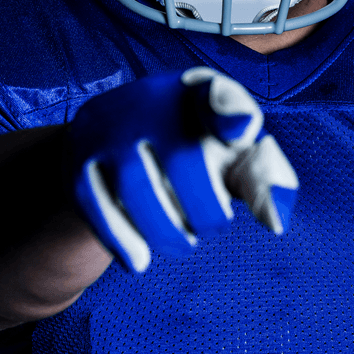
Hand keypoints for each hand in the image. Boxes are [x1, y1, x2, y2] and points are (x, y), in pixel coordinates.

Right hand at [68, 67, 298, 271]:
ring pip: (137, 188)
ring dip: (165, 230)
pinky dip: (120, 240)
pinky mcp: (77, 161)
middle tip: (211, 227)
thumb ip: (261, 179)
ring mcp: (107, 129)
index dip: (233, 113)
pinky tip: (139, 262)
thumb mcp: (230, 154)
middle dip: (204, 210)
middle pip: (184, 161)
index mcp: (195, 92)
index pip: (219, 96)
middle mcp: (148, 101)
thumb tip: (275, 223)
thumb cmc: (190, 150)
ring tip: (181, 244)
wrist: (113, 141)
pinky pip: (96, 206)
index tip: (242, 134)